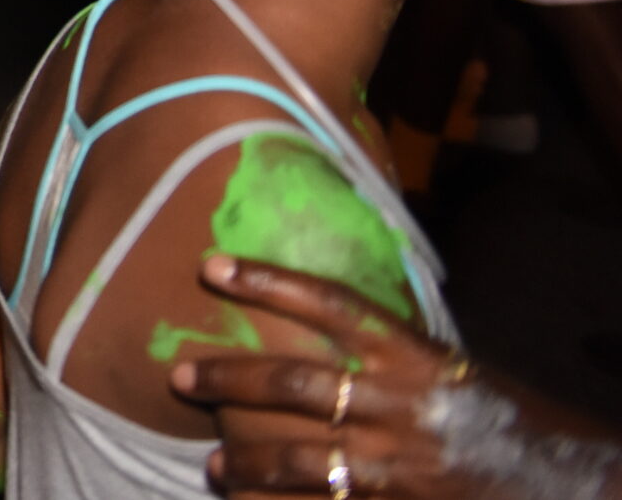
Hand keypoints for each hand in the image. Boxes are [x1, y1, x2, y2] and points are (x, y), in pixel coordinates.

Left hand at [171, 255, 582, 499]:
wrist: (566, 483)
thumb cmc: (506, 422)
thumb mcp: (453, 372)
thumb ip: (392, 354)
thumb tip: (319, 323)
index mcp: (417, 356)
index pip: (332, 305)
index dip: (268, 282)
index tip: (210, 266)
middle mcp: (403, 404)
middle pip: (296, 382)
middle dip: (229, 378)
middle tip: (179, 376)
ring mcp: (400, 460)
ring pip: (302, 457)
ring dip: (249, 463)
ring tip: (213, 467)